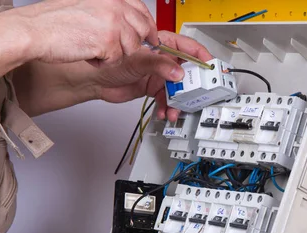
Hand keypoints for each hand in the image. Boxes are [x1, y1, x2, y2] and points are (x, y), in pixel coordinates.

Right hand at [14, 0, 158, 65]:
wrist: (34, 30)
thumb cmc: (53, 20)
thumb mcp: (88, 5)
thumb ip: (110, 10)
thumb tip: (130, 22)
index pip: (142, 10)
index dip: (147, 26)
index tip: (150, 37)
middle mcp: (114, 5)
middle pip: (143, 30)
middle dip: (133, 44)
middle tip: (117, 50)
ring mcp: (113, 23)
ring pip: (131, 48)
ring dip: (114, 54)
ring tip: (93, 49)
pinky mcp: (108, 42)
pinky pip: (117, 60)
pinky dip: (103, 63)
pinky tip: (88, 55)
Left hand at [91, 31, 213, 120]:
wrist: (96, 82)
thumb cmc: (111, 62)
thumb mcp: (138, 61)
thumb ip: (159, 66)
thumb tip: (177, 72)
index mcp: (162, 45)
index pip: (188, 47)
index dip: (202, 56)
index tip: (210, 67)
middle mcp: (163, 60)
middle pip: (187, 71)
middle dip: (192, 85)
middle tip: (196, 95)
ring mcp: (159, 75)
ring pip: (178, 89)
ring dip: (178, 101)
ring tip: (174, 109)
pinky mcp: (154, 89)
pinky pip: (167, 99)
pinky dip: (167, 107)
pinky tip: (163, 112)